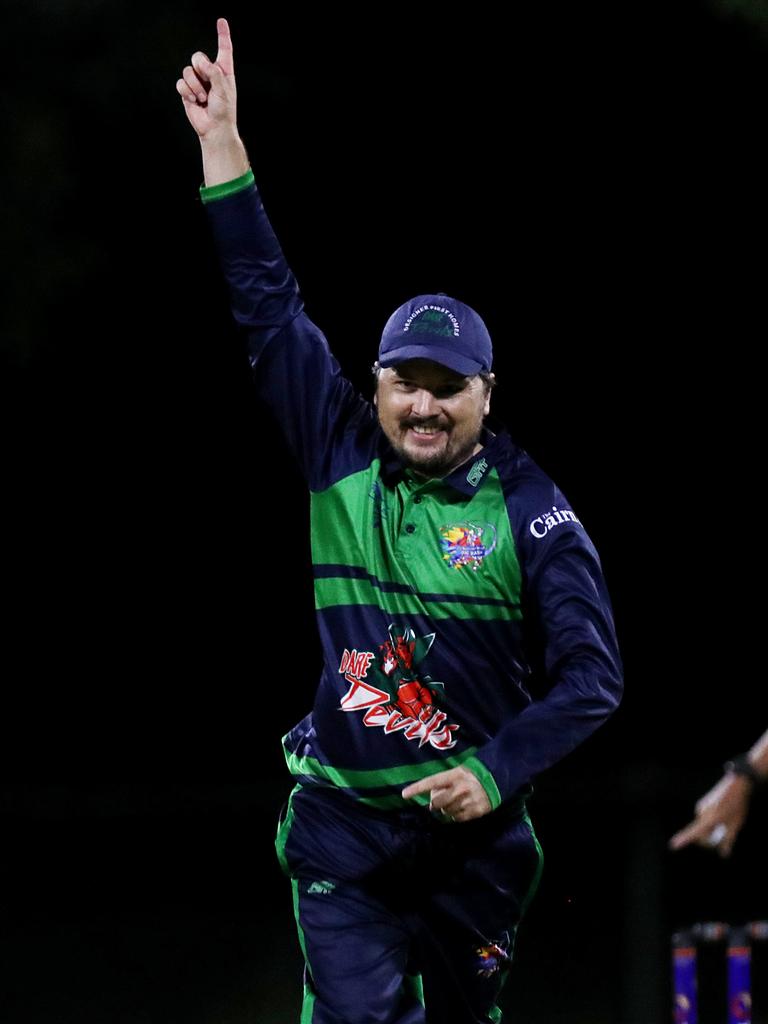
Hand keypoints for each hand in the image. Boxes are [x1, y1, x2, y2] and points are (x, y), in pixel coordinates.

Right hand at [177, 18, 237, 141]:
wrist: (214, 129)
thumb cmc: (224, 111)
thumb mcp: (224, 90)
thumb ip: (215, 73)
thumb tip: (203, 64)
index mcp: (224, 71)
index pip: (224, 49)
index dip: (222, 35)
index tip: (221, 21)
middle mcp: (210, 74)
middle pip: (198, 57)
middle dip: (200, 67)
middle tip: (206, 82)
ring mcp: (197, 82)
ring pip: (188, 71)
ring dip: (194, 86)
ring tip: (202, 98)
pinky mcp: (187, 91)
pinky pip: (181, 83)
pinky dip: (187, 92)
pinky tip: (194, 101)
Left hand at [402, 766, 491, 822]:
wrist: (497, 779)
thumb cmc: (473, 774)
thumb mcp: (459, 771)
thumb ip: (445, 782)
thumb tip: (431, 795)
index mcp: (454, 775)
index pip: (431, 782)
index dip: (417, 788)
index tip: (404, 794)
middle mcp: (460, 788)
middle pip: (436, 803)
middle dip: (434, 804)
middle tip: (437, 803)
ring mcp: (468, 801)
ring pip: (446, 812)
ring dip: (446, 810)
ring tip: (453, 803)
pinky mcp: (475, 811)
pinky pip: (457, 819)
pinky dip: (456, 816)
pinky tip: (461, 809)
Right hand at [669, 772, 751, 857]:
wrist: (736, 784)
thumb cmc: (738, 805)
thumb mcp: (736, 825)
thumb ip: (728, 840)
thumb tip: (724, 853)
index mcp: (710, 818)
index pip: (694, 831)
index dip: (683, 839)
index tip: (672, 845)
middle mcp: (702, 813)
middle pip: (699, 834)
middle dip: (708, 840)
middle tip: (723, 840)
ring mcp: (701, 808)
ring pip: (701, 827)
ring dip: (710, 831)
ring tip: (725, 824)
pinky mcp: (702, 805)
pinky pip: (703, 820)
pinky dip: (710, 824)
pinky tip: (722, 818)